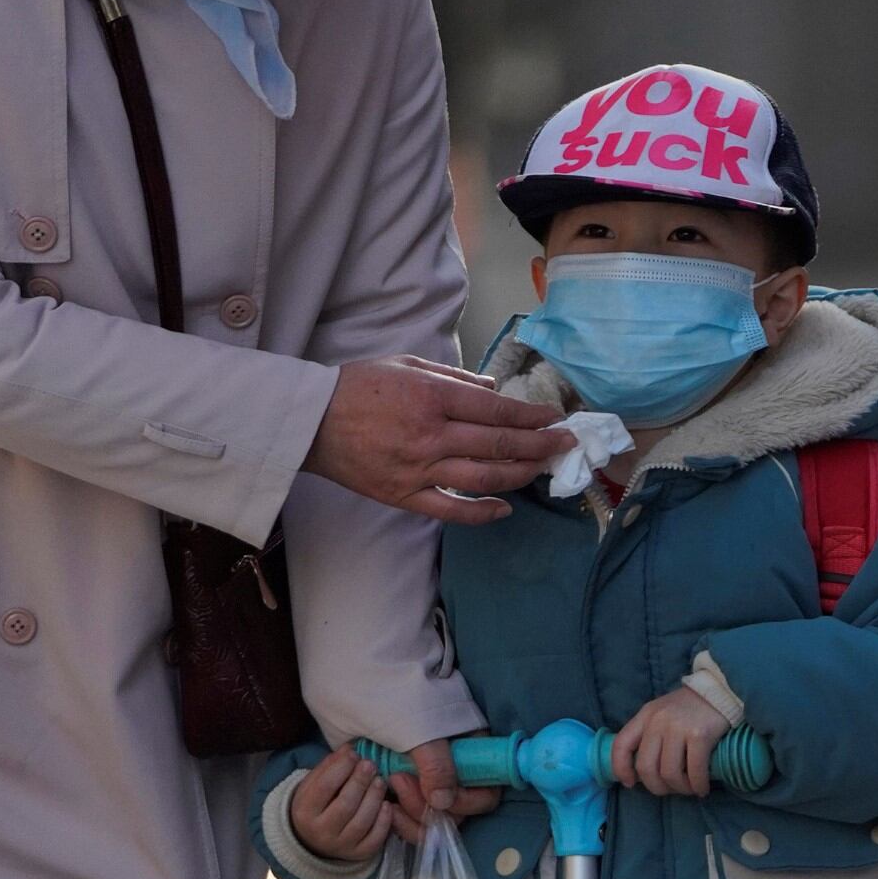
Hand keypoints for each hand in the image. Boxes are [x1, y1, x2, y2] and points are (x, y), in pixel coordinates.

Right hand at [287, 739, 458, 859]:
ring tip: (380, 781)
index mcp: (304, 812)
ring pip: (362, 822)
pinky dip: (384, 820)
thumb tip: (350, 749)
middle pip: (345, 804)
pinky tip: (386, 805)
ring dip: (374, 797)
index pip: (325, 787)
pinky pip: (375, 838)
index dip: (341, 767)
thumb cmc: (317, 805)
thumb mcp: (313, 784)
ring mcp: (341, 846)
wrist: (313, 841)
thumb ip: (330, 767)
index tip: (353, 754)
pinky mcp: (358, 855)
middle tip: (371, 765)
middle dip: (361, 781)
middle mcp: (321, 833)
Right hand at [305, 359, 569, 526]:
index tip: (554, 418)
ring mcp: (419, 469)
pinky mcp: (405, 495)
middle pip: (499, 444)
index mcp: (433, 397)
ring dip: (520, 475)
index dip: (532, 415)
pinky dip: (483, 513)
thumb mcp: (408, 365)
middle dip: (540, 444)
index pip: (497, 409)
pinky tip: (505, 508)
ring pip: (484, 478)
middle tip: (566, 444)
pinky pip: (451, 511)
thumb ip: (455, 377)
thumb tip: (493, 390)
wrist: (311, 422)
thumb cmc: (358, 387)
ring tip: (541, 469)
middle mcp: (431, 434)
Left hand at [608, 687, 727, 797]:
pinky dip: (698, 785)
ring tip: (689, 789)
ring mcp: (678, 727)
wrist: (721, 691)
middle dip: (657, 787)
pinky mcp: (700, 735)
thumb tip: (643, 772)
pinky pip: (694, 771)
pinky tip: (702, 788)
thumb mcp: (663, 713)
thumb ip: (651, 735)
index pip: (621, 745)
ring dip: (680, 788)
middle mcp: (658, 721)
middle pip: (646, 767)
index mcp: (646, 715)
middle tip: (670, 790)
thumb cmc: (692, 707)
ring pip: (669, 773)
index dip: (621, 769)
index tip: (631, 783)